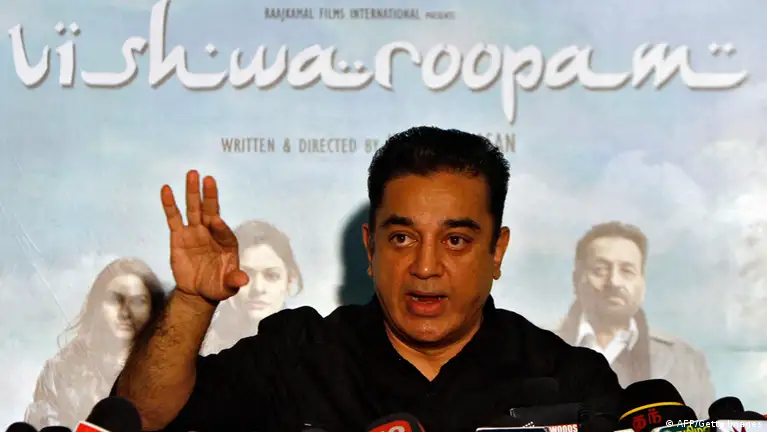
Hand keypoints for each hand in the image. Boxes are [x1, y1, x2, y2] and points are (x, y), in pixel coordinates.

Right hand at [161, 170, 248, 301]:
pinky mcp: (178, 236)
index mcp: (227, 242)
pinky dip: (170, 204)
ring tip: (192, 174)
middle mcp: (211, 233)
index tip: (215, 222)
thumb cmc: (218, 286)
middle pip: (210, 211)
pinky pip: (173, 218)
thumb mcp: (228, 286)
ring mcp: (194, 232)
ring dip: (192, 192)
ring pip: (193, 209)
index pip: (224, 231)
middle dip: (209, 196)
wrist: (198, 292)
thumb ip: (234, 281)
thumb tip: (243, 280)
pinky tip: (167, 189)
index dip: (220, 227)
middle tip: (207, 179)